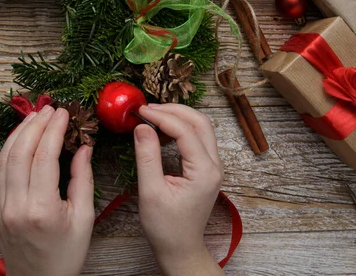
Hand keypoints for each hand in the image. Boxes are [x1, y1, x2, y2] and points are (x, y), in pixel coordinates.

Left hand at [0, 106, 94, 275]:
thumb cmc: (66, 255)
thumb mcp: (84, 219)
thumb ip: (82, 180)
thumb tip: (84, 147)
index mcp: (42, 208)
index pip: (44, 156)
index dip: (54, 130)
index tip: (64, 113)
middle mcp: (15, 205)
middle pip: (21, 152)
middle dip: (36, 125)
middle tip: (49, 108)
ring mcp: (0, 206)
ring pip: (3, 159)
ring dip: (17, 133)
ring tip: (32, 117)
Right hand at [134, 104, 224, 275]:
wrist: (180, 248)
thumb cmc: (166, 226)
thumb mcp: (151, 191)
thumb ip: (147, 156)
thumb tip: (142, 126)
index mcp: (204, 171)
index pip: (185, 131)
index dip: (162, 116)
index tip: (140, 111)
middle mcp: (214, 165)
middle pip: (200, 122)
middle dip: (174, 110)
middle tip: (148, 108)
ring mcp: (213, 166)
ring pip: (201, 128)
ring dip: (179, 117)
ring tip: (153, 116)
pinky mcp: (206, 168)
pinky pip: (198, 138)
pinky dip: (181, 128)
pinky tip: (162, 130)